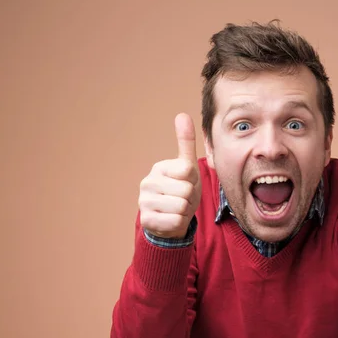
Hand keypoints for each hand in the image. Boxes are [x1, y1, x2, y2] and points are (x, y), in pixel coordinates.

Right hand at [139, 113, 201, 238]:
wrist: (173, 218)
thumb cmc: (182, 189)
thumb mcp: (188, 166)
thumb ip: (186, 141)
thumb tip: (182, 114)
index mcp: (159, 167)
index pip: (188, 171)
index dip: (193, 180)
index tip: (186, 183)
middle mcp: (147, 182)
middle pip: (186, 190)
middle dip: (190, 198)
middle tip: (182, 199)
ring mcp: (144, 202)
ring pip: (181, 207)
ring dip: (185, 211)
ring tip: (177, 209)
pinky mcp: (146, 220)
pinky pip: (175, 221)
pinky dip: (179, 223)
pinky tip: (171, 220)